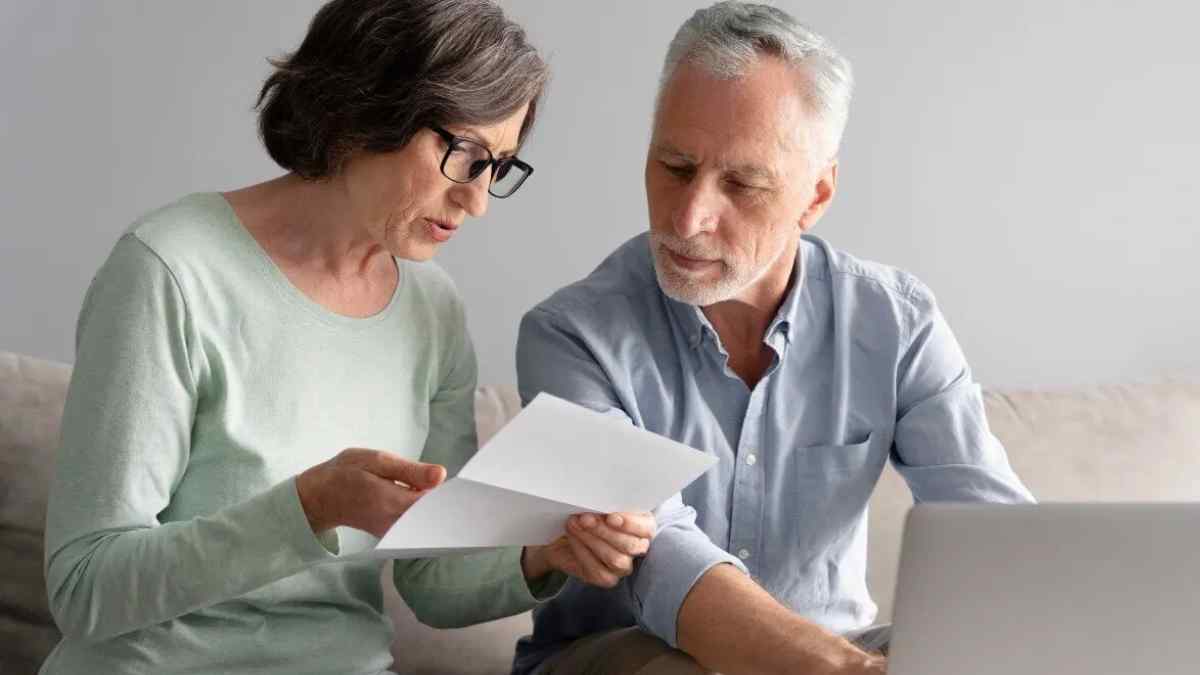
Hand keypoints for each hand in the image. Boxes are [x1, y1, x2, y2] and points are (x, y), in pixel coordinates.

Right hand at [295, 448, 445, 536]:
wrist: (320, 497)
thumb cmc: (347, 473)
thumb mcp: (376, 461)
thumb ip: (410, 470)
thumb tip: (441, 475)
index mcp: (390, 501)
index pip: (433, 506)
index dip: (451, 496)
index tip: (464, 487)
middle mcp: (394, 523)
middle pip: (433, 518)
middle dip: (447, 503)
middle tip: (460, 489)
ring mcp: (393, 532)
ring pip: (426, 522)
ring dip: (436, 508)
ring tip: (443, 492)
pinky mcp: (393, 534)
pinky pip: (416, 525)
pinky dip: (425, 513)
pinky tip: (428, 499)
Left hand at [522, 511, 655, 587]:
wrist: (564, 531)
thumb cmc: (587, 512)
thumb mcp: (598, 502)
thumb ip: (605, 502)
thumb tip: (600, 501)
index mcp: (643, 525)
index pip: (647, 528)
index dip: (631, 523)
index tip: (611, 517)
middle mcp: (637, 547)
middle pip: (630, 545)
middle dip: (605, 531)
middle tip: (585, 518)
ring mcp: (623, 565)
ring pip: (616, 559)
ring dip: (592, 540)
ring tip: (574, 524)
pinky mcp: (607, 578)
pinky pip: (599, 571)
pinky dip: (583, 552)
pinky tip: (573, 538)